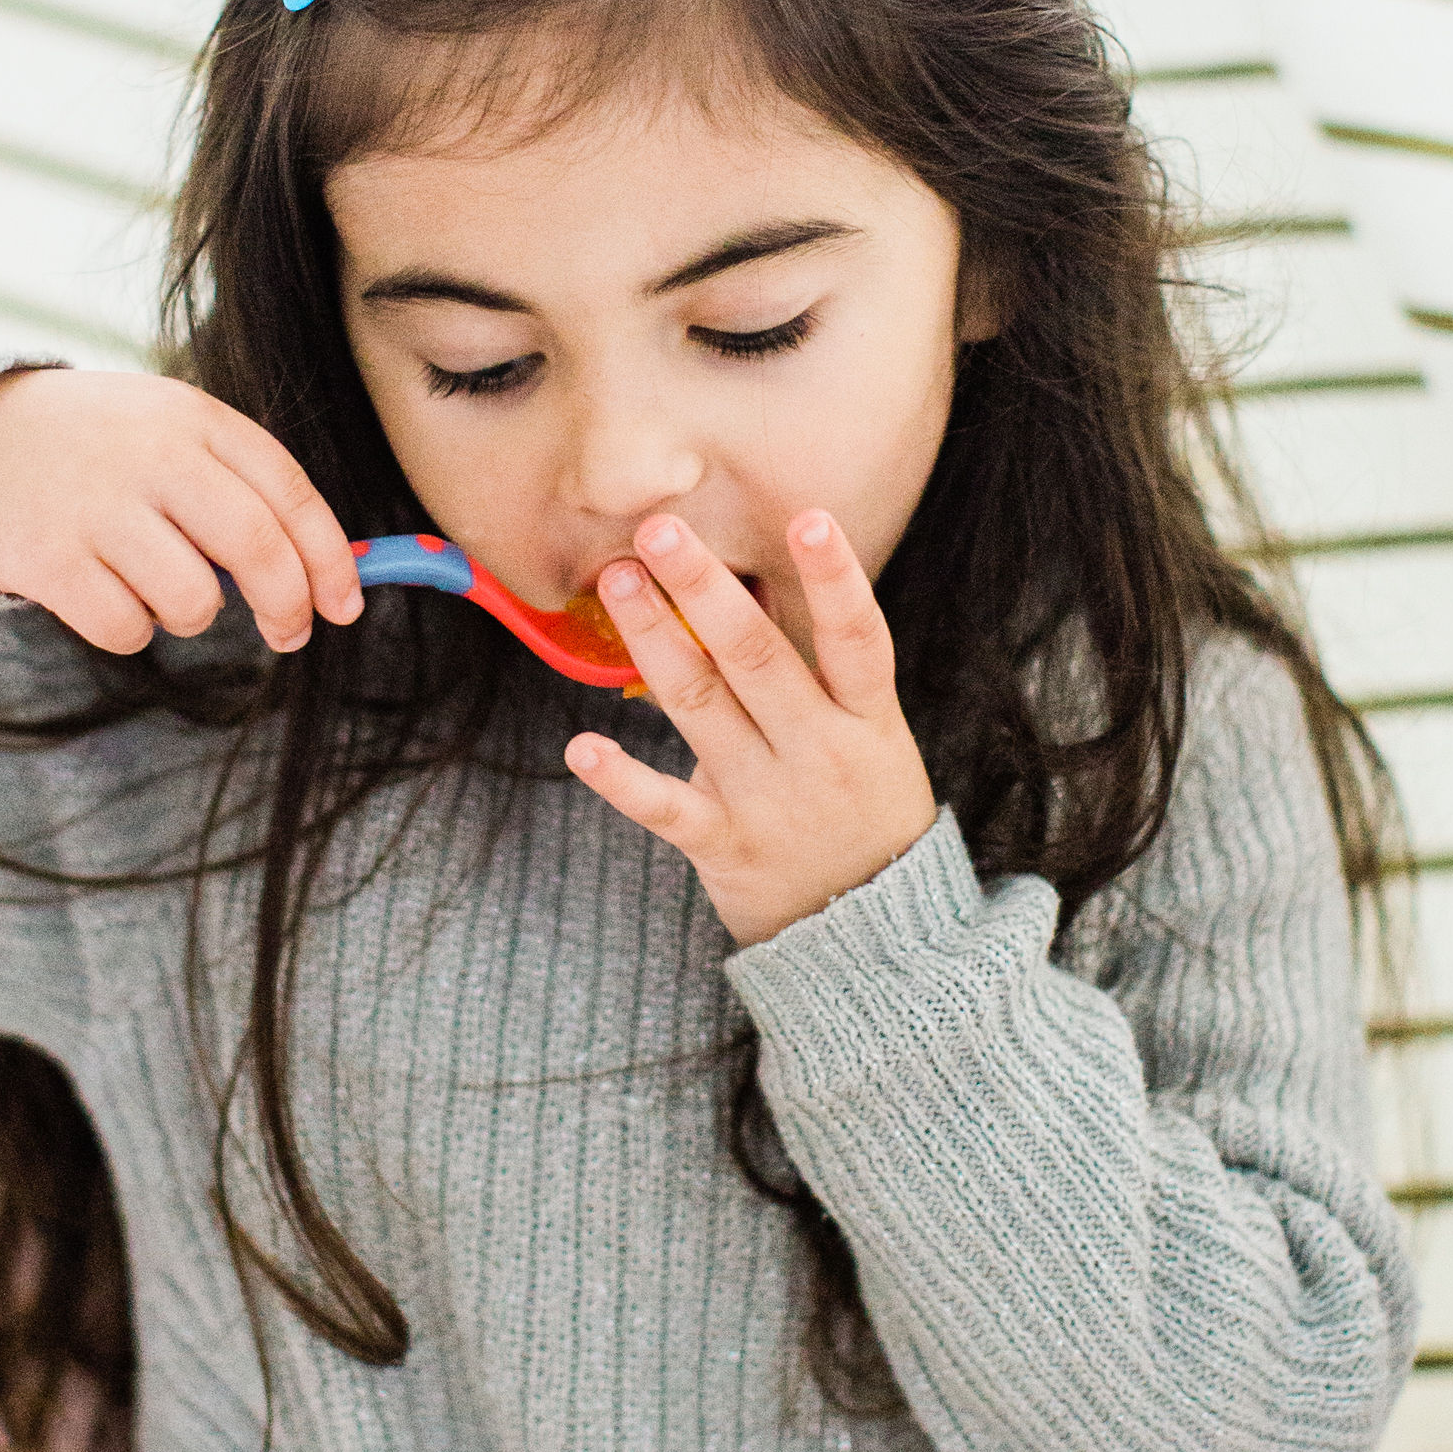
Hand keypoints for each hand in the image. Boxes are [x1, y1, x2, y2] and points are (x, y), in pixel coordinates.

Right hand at [0, 368, 363, 654]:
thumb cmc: (89, 447)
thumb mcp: (164, 432)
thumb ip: (238, 485)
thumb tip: (321, 572)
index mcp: (190, 417)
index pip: (288, 491)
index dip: (329, 558)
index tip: (344, 604)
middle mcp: (149, 455)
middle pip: (257, 548)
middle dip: (288, 606)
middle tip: (290, 633)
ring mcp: (95, 506)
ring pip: (194, 601)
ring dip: (190, 614)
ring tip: (156, 585)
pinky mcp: (46, 558)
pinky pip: (126, 628)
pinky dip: (128, 628)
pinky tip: (101, 592)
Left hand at [563, 511, 939, 946]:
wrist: (871, 933)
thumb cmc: (861, 809)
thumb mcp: (870, 739)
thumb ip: (818, 671)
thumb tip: (757, 580)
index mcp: (867, 721)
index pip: (857, 639)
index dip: (836, 579)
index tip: (810, 518)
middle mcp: (819, 753)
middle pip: (757, 658)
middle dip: (705, 589)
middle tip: (659, 529)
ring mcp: (769, 800)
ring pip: (701, 707)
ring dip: (654, 640)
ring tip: (620, 581)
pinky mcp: (724, 845)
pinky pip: (666, 807)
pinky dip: (621, 780)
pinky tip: (581, 747)